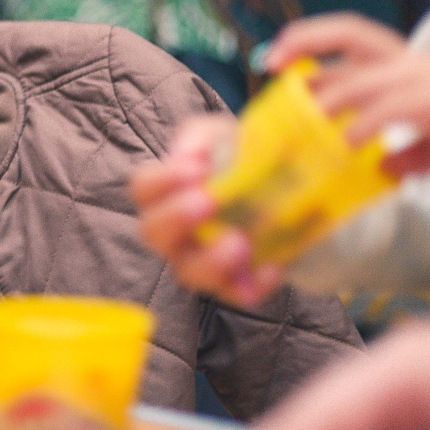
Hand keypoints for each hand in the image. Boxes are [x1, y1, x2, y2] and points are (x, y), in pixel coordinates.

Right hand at [130, 114, 281, 306]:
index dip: (162, 181)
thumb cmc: (238, 158)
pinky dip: (254, 284)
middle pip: (153, 233)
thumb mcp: (219, 135)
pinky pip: (237, 294)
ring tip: (239, 240)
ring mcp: (202, 261)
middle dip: (176, 218)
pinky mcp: (236, 284)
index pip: (142, 189)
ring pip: (188, 273)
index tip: (196, 168)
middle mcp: (174, 232)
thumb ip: (202, 137)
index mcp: (165, 194)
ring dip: (210, 259)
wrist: (286, 188)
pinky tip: (273, 265)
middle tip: (208, 201)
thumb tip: (193, 153)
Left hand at [270, 12, 429, 177]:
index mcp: (406, 67)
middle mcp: (408, 64)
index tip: (278, 61)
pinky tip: (349, 143)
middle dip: (305, 38)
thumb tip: (384, 169)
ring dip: (325, 99)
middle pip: (349, 33)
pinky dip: (364, 125)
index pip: (351, 47)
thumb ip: (413, 156)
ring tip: (301, 120)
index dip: (311, 48)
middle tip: (270, 61)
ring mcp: (421, 79)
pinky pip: (389, 109)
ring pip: (359, 76)